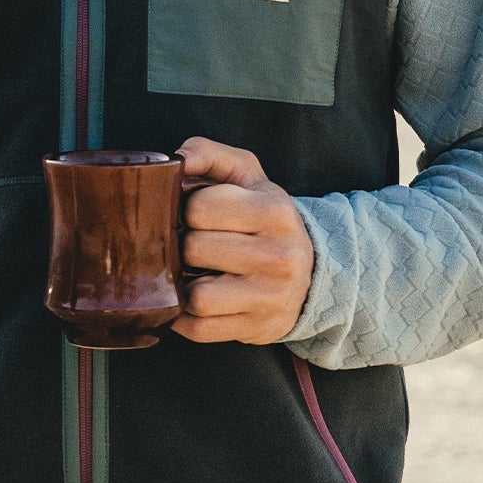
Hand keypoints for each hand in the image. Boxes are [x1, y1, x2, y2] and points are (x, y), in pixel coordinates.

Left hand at [172, 137, 314, 345]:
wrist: (310, 270)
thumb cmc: (264, 218)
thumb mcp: (246, 175)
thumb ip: (208, 153)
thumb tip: (173, 160)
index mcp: (275, 211)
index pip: (199, 208)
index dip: (187, 209)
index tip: (197, 214)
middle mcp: (279, 257)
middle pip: (194, 250)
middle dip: (185, 245)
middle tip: (194, 244)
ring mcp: (269, 297)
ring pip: (196, 296)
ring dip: (183, 284)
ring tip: (194, 272)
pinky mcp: (256, 329)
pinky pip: (198, 329)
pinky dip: (184, 316)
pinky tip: (192, 297)